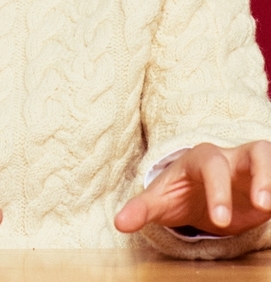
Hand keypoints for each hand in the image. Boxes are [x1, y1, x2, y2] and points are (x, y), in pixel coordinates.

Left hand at [115, 141, 270, 235]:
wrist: (195, 193)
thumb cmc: (178, 192)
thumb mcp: (159, 200)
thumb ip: (141, 209)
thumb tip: (119, 223)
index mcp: (200, 158)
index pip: (212, 165)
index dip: (218, 190)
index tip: (221, 221)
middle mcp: (229, 157)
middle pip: (251, 153)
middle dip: (260, 176)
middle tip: (263, 205)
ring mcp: (250, 168)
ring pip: (267, 155)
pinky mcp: (264, 182)